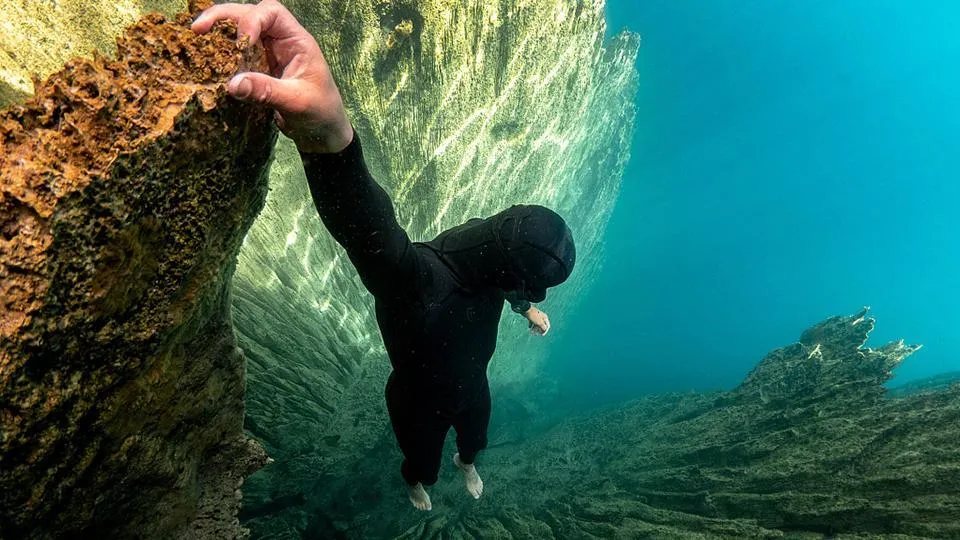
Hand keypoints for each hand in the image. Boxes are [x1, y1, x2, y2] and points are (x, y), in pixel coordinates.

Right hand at [191, 0, 353, 152]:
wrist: (323, 134)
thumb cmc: (320, 113)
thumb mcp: (297, 103)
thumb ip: (267, 92)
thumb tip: (233, 84)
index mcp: (297, 41)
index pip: (273, 13)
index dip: (252, 20)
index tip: (240, 43)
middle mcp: (281, 42)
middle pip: (250, 14)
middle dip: (224, 17)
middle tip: (198, 28)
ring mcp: (268, 55)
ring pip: (240, 32)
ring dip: (218, 32)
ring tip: (196, 37)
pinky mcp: (258, 70)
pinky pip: (236, 54)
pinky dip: (221, 54)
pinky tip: (205, 59)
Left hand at [525, 307, 550, 335]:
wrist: (526, 309)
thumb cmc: (533, 316)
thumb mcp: (540, 322)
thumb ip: (543, 327)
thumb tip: (545, 330)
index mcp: (545, 318)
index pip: (547, 326)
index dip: (545, 331)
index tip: (542, 335)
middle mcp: (541, 317)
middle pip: (542, 326)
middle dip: (539, 330)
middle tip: (535, 334)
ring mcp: (536, 317)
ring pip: (537, 325)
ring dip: (535, 329)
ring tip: (531, 332)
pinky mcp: (532, 317)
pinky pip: (532, 322)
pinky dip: (531, 325)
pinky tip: (529, 327)